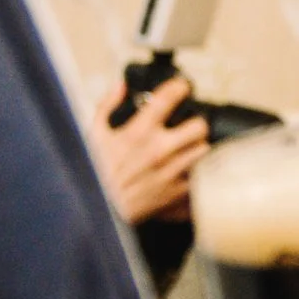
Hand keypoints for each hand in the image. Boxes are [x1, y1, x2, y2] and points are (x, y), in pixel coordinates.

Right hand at [90, 76, 206, 223]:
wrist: (97, 212)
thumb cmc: (95, 174)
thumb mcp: (94, 135)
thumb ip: (106, 106)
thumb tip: (120, 86)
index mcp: (139, 133)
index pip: (168, 98)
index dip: (180, 87)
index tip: (181, 87)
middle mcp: (159, 150)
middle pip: (199, 126)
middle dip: (196, 123)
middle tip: (189, 125)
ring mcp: (171, 173)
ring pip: (204, 151)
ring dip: (198, 148)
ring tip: (190, 149)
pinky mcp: (176, 194)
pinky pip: (200, 178)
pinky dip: (198, 174)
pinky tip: (190, 171)